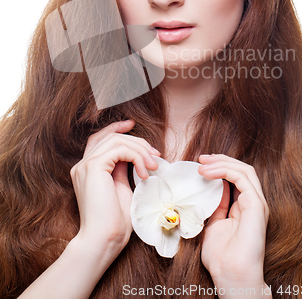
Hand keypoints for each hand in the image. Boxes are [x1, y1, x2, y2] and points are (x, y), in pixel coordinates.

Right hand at [70, 120, 159, 265]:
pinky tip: (145, 172)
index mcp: (87, 170)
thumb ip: (122, 169)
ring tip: (153, 165)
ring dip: (140, 149)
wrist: (104, 239)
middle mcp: (82, 165)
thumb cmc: (114, 222)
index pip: (100, 139)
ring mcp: (85, 165)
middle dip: (137, 141)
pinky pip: (119, 149)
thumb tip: (133, 155)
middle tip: (155, 154)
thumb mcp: (121, 187)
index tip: (133, 125)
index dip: (116, 128)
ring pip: (116, 140)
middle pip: (111, 137)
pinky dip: (136, 156)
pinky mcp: (92, 167)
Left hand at [198, 154, 269, 291]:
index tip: (200, 164)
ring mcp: (257, 203)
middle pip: (241, 169)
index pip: (236, 177)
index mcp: (245, 206)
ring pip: (244, 170)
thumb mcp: (213, 225)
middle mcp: (253, 202)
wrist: (231, 276)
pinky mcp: (256, 206)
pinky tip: (208, 173)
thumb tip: (210, 189)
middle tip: (201, 158)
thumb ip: (215, 206)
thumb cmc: (221, 258)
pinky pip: (242, 178)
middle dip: (220, 160)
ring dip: (221, 162)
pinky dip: (224, 170)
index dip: (219, 166)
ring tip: (202, 164)